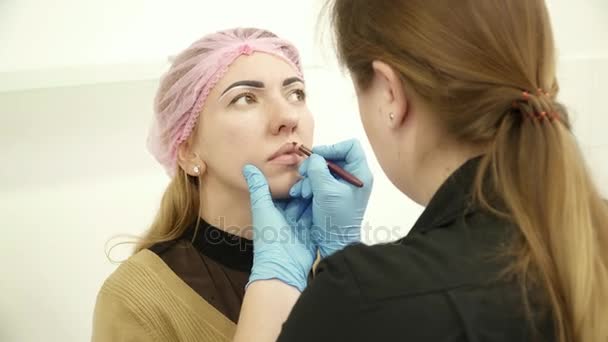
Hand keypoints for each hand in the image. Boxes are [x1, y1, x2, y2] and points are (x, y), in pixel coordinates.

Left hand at [242, 165, 315, 291]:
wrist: (284, 266)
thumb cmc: (269, 239)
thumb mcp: (263, 209)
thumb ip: (259, 188)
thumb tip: (247, 167)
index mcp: (274, 210)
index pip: (286, 191)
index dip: (293, 180)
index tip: (303, 168)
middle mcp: (288, 217)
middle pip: (300, 197)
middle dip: (307, 188)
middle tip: (318, 175)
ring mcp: (302, 225)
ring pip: (311, 205)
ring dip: (316, 196)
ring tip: (325, 183)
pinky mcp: (313, 233)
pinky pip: (320, 217)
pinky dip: (324, 209)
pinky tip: (331, 197)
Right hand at [290, 139, 372, 257]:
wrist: (334, 243)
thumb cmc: (336, 218)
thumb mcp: (326, 190)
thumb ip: (318, 169)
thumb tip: (313, 158)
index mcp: (360, 174)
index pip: (350, 147)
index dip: (333, 147)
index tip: (317, 156)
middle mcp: (351, 178)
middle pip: (331, 158)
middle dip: (314, 167)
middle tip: (304, 174)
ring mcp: (340, 187)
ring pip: (320, 171)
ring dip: (308, 180)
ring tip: (301, 193)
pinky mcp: (329, 195)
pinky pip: (316, 183)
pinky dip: (307, 188)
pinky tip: (299, 196)